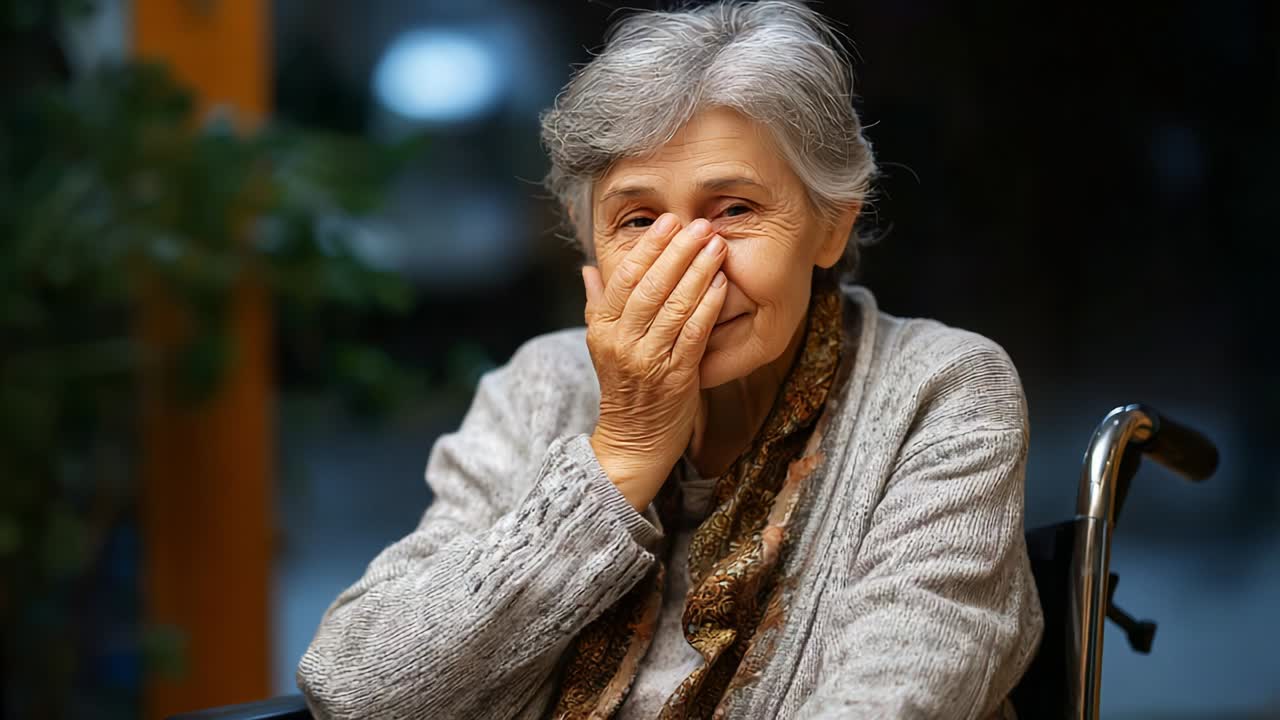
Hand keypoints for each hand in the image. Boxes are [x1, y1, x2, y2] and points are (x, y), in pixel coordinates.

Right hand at [583, 214, 727, 511]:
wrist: (634, 441)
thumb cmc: (625, 387)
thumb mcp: (602, 344)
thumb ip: (598, 305)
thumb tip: (588, 268)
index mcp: (602, 329)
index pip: (623, 277)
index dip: (647, 247)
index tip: (668, 221)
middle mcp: (622, 342)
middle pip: (650, 286)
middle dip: (678, 251)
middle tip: (701, 224)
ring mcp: (648, 361)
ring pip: (673, 307)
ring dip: (698, 272)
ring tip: (717, 245)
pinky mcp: (676, 378)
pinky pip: (693, 334)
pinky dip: (708, 306)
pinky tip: (722, 284)